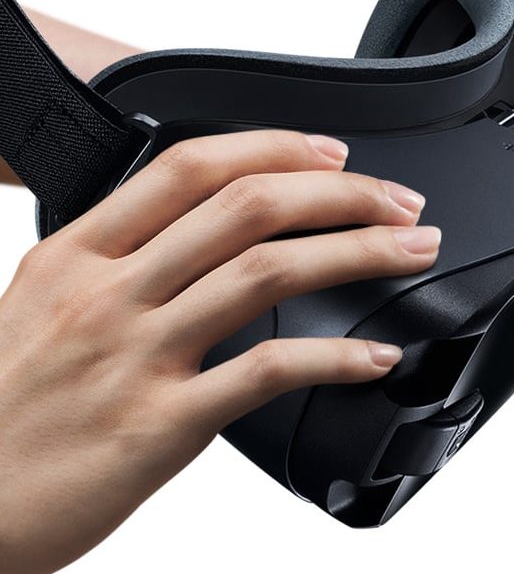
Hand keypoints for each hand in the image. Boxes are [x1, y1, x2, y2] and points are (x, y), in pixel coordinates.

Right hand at [0, 131, 438, 573]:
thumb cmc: (2, 413)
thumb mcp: (38, 310)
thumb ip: (112, 267)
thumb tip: (188, 241)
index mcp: (77, 255)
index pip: (190, 168)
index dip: (277, 148)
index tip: (333, 155)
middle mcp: (109, 293)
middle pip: (246, 207)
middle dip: (342, 194)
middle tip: (400, 201)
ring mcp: (136, 356)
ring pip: (267, 272)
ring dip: (357, 253)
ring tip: (411, 251)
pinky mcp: (159, 425)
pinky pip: (265, 372)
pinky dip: (334, 357)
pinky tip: (374, 356)